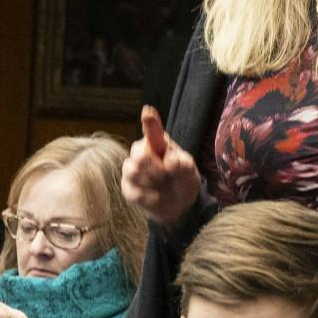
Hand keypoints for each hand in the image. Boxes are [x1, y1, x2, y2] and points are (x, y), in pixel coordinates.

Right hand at [123, 106, 201, 226]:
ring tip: (160, 186)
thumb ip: (182, 165)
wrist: (180, 205)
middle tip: (165, 174)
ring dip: (149, 182)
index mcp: (158, 143)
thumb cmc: (184, 180)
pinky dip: (146, 197)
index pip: (152, 130)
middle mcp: (142, 153)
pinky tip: (156, 198)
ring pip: (132, 172)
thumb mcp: (189, 172)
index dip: (150, 122)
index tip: (148, 111)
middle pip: (139, 155)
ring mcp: (132, 170)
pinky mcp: (128, 187)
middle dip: (154, 168)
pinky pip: (131, 191)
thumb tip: (169, 161)